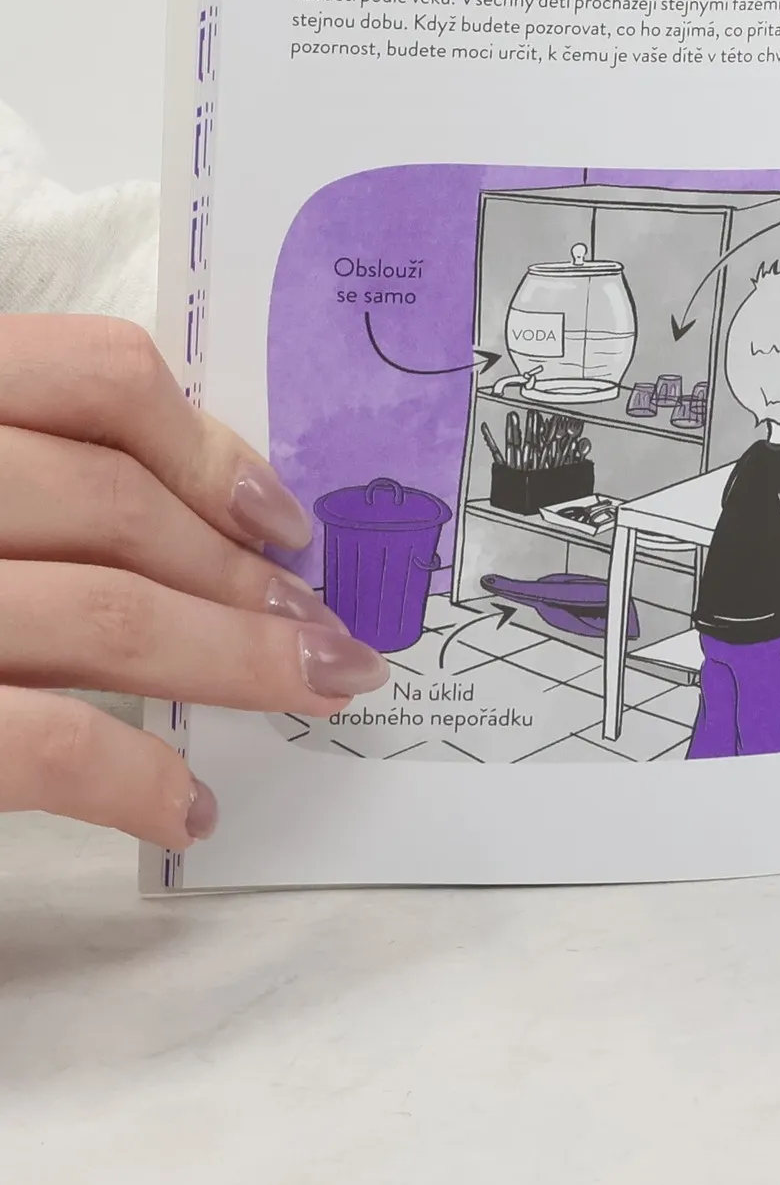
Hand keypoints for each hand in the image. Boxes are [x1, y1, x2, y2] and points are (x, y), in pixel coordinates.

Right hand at [0, 316, 389, 846]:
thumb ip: (45, 468)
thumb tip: (225, 512)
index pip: (97, 375)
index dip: (208, 445)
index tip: (282, 517)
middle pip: (119, 504)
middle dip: (247, 575)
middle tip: (331, 627)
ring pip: (107, 616)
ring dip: (235, 662)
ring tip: (313, 690)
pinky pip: (43, 745)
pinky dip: (133, 783)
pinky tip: (186, 809)